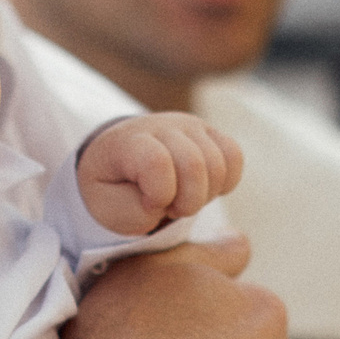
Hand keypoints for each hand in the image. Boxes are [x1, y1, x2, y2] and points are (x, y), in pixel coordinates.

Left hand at [78, 113, 243, 235]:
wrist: (121, 162)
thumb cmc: (113, 187)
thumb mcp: (105, 207)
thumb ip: (131, 213)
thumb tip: (163, 204)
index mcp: (127, 141)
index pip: (157, 162)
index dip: (159, 195)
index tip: (149, 204)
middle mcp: (160, 125)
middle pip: (194, 164)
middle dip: (187, 202)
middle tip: (170, 210)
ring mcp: (188, 125)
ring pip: (219, 164)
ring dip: (205, 195)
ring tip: (183, 200)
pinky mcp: (210, 132)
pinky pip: (234, 156)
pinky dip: (225, 182)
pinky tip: (203, 189)